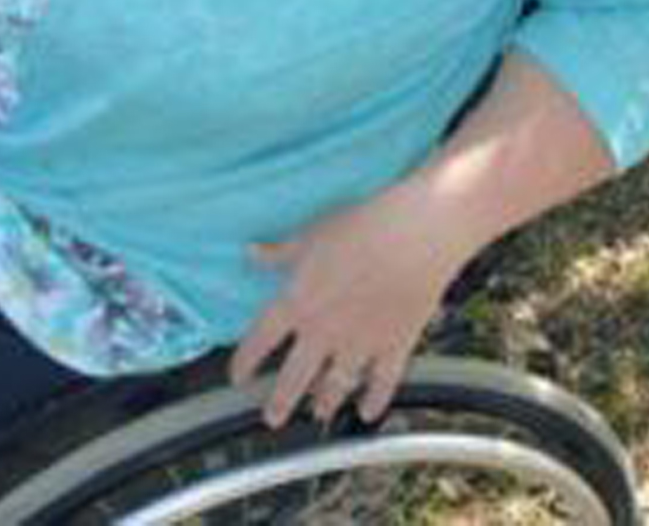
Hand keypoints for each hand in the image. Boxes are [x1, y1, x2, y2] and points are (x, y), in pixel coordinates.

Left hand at [229, 183, 467, 429]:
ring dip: (325, 402)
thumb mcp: (308, 235)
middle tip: (272, 419)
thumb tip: (250, 253)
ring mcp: (360, 343)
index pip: (261, 340)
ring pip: (336, 384)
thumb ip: (279, 253)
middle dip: (280, 401)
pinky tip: (368, 413)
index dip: (245, 361)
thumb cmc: (357, 228)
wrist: (412, 237)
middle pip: (294, 376)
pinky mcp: (395, 346)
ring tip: (317, 414)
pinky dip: (374, 400)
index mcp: (297, 303)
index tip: (236, 377)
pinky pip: (382, 383)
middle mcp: (323, 331)